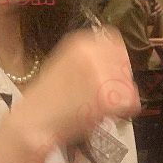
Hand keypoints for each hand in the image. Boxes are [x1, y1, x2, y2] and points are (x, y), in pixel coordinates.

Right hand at [8, 27, 139, 147]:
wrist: (33, 121)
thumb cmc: (49, 100)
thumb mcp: (67, 67)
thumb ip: (89, 62)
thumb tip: (113, 66)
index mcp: (80, 41)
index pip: (115, 42)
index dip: (117, 61)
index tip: (112, 76)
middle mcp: (91, 52)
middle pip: (124, 64)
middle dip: (121, 82)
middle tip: (109, 97)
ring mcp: (99, 73)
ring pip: (128, 84)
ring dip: (121, 97)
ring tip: (104, 108)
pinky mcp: (105, 97)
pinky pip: (129, 102)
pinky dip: (124, 111)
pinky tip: (108, 115)